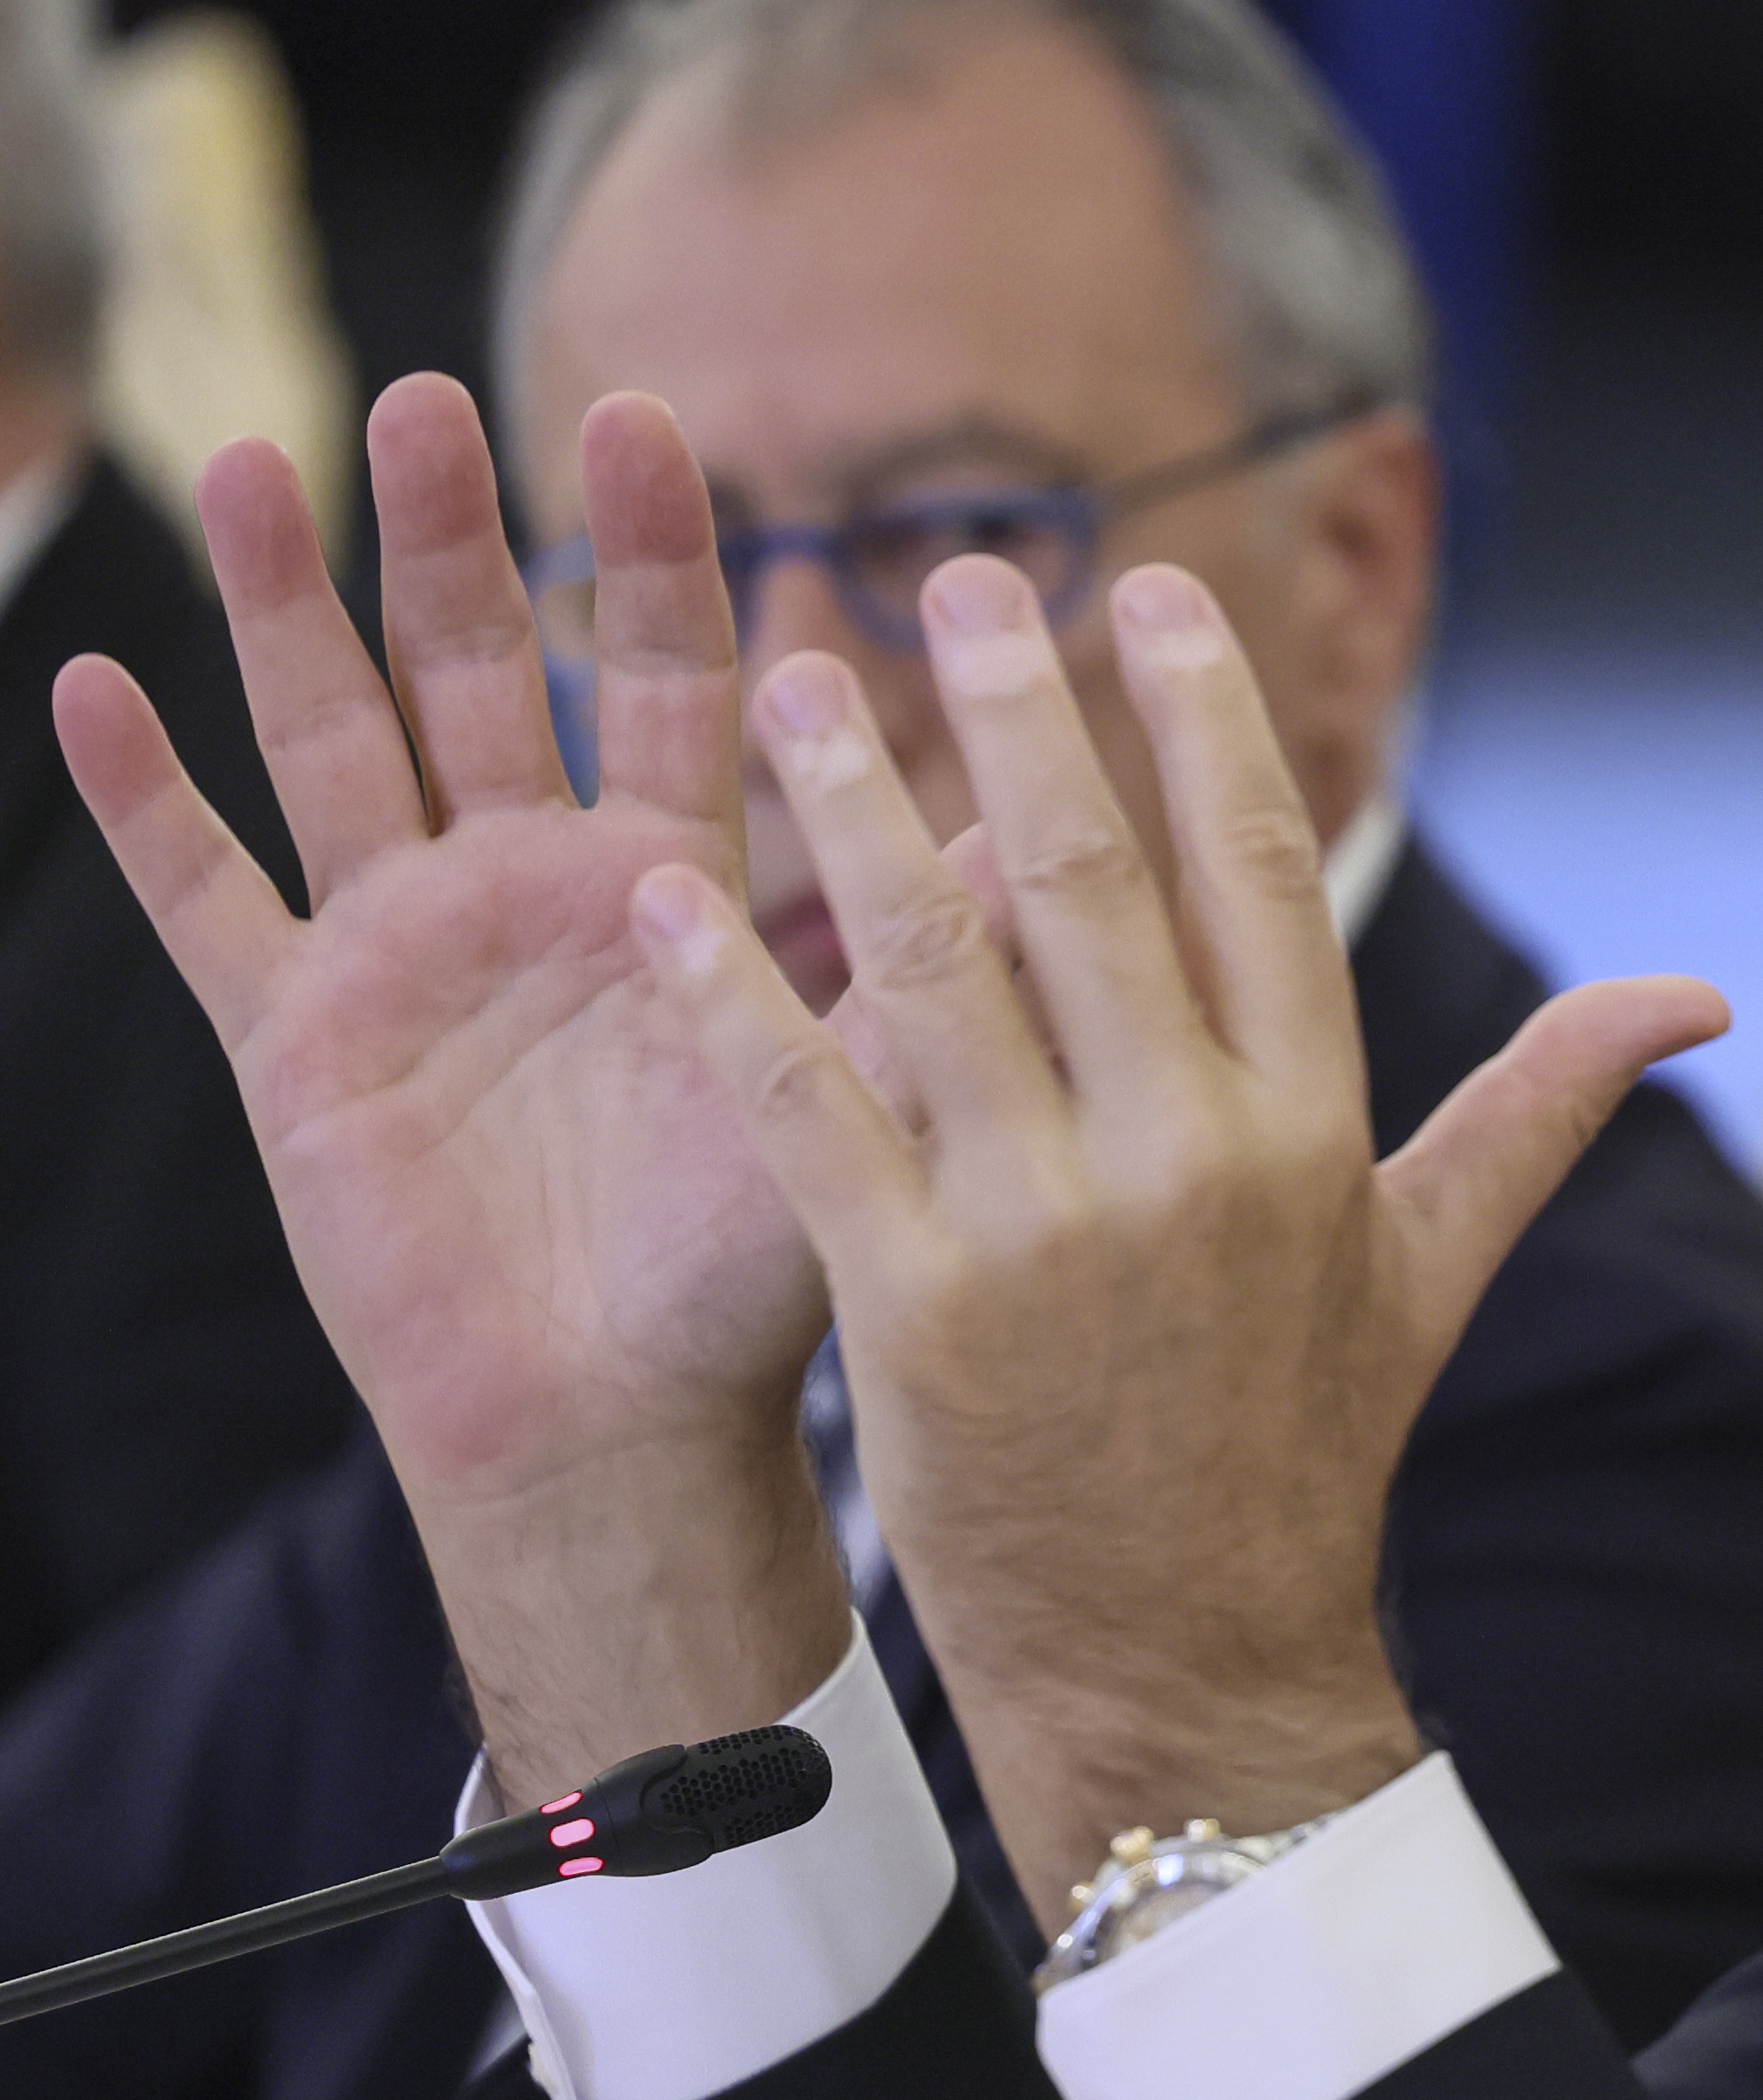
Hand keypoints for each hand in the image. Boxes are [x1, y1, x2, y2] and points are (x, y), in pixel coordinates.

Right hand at [55, 376, 846, 1796]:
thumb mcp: (848, 1094)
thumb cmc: (747, 1279)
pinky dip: (148, 802)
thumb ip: (925, 960)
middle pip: (482, 668)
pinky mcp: (296, 1033)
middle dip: (455, 538)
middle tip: (433, 400)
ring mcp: (404, 948)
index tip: (648, 414)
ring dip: (293, 610)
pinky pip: (206, 895)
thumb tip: (1053, 833)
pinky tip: (96, 687)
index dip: (655, 552)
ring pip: (335, 738)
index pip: (671, 675)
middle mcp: (533, 886)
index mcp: (675, 881)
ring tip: (265, 460)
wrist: (616, 1424)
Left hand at [634, 556, 1727, 1912]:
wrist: (1185, 1664)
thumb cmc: (1305, 1453)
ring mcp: (1049, 1232)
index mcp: (1311, 1128)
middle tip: (954, 578)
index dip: (1199, 716)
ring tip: (795, 685)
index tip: (1143, 594)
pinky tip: (670, 904)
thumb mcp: (1431, 1270)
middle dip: (1019, 709)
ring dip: (858, 811)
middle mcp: (1190, 1157)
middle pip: (1094, 877)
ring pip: (943, 966)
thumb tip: (1696, 1001)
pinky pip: (814, 1112)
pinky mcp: (915, 1312)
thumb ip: (1540, 1108)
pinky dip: (737, 1000)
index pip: (1258, 869)